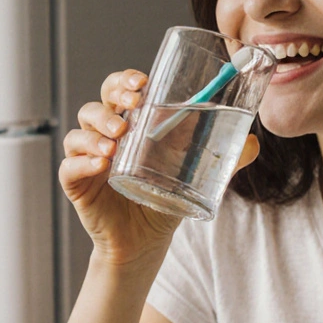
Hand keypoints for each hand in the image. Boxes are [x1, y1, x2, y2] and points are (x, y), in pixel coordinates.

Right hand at [59, 69, 259, 265]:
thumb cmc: (165, 199)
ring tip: (117, 140)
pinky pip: (69, 166)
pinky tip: (100, 164)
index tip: (143, 82)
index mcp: (132, 124)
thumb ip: (225, 157)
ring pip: (80, 131)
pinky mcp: (77, 184)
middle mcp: (106, 136)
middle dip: (112, 97)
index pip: (120, 89)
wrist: (145, 242)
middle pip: (98, 102)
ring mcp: (88, 158)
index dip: (126, 80)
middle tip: (131, 105)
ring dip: (97, 130)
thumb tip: (254, 141)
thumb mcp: (196, 175)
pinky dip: (83, 161)